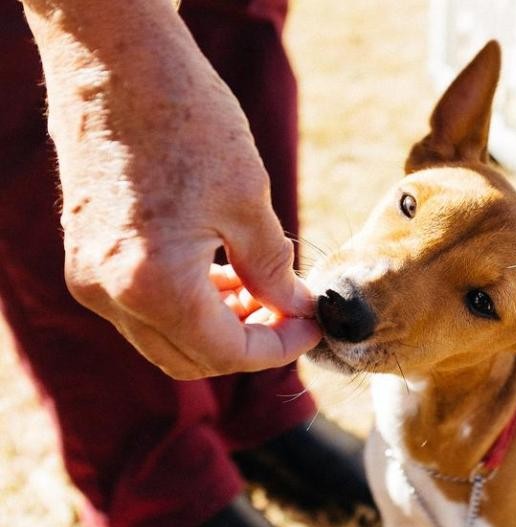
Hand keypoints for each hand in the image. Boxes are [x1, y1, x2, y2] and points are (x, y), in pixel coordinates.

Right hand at [22, 0, 320, 378]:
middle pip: (191, 359)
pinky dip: (185, 307)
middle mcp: (110, 293)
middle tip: (291, 312)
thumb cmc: (187, 119)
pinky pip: (139, 309)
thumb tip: (296, 309)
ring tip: (262, 291)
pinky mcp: (83, 258)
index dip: (279, 347)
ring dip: (216, 329)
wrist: (114, 60)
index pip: (226, 352)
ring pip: (164, 340)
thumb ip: (273, 271)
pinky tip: (222, 275)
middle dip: (248, 344)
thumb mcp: (248, 201)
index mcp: (154, 284)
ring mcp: (88, 278)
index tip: (313, 324)